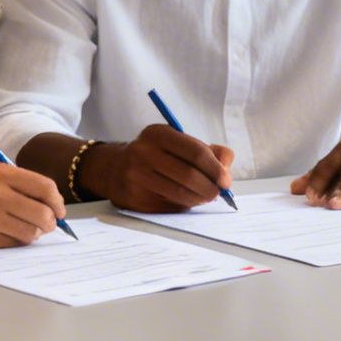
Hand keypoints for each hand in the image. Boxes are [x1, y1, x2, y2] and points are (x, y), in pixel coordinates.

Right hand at [0, 163, 65, 247]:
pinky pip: (12, 244)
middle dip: (50, 222)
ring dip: (34, 234)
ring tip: (26, 229)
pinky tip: (8, 234)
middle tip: (48, 224)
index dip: (57, 202)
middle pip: (42, 214)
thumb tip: (53, 206)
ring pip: (30, 232)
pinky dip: (16, 242)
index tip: (59, 210)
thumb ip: (20, 185)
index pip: (44, 188)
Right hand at [92, 125, 234, 212]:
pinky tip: (185, 200)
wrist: (114, 168)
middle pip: (188, 175)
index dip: (215, 169)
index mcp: (159, 134)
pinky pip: (168, 206)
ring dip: (198, 199)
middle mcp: (144, 152)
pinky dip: (183, 206)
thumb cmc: (155, 155)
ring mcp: (136, 176)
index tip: (226, 181)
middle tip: (217, 193)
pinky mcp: (133, 197)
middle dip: (209, 188)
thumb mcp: (177, 143)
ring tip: (204, 197)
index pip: (196, 152)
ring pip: (179, 193)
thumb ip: (207, 150)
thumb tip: (227, 166)